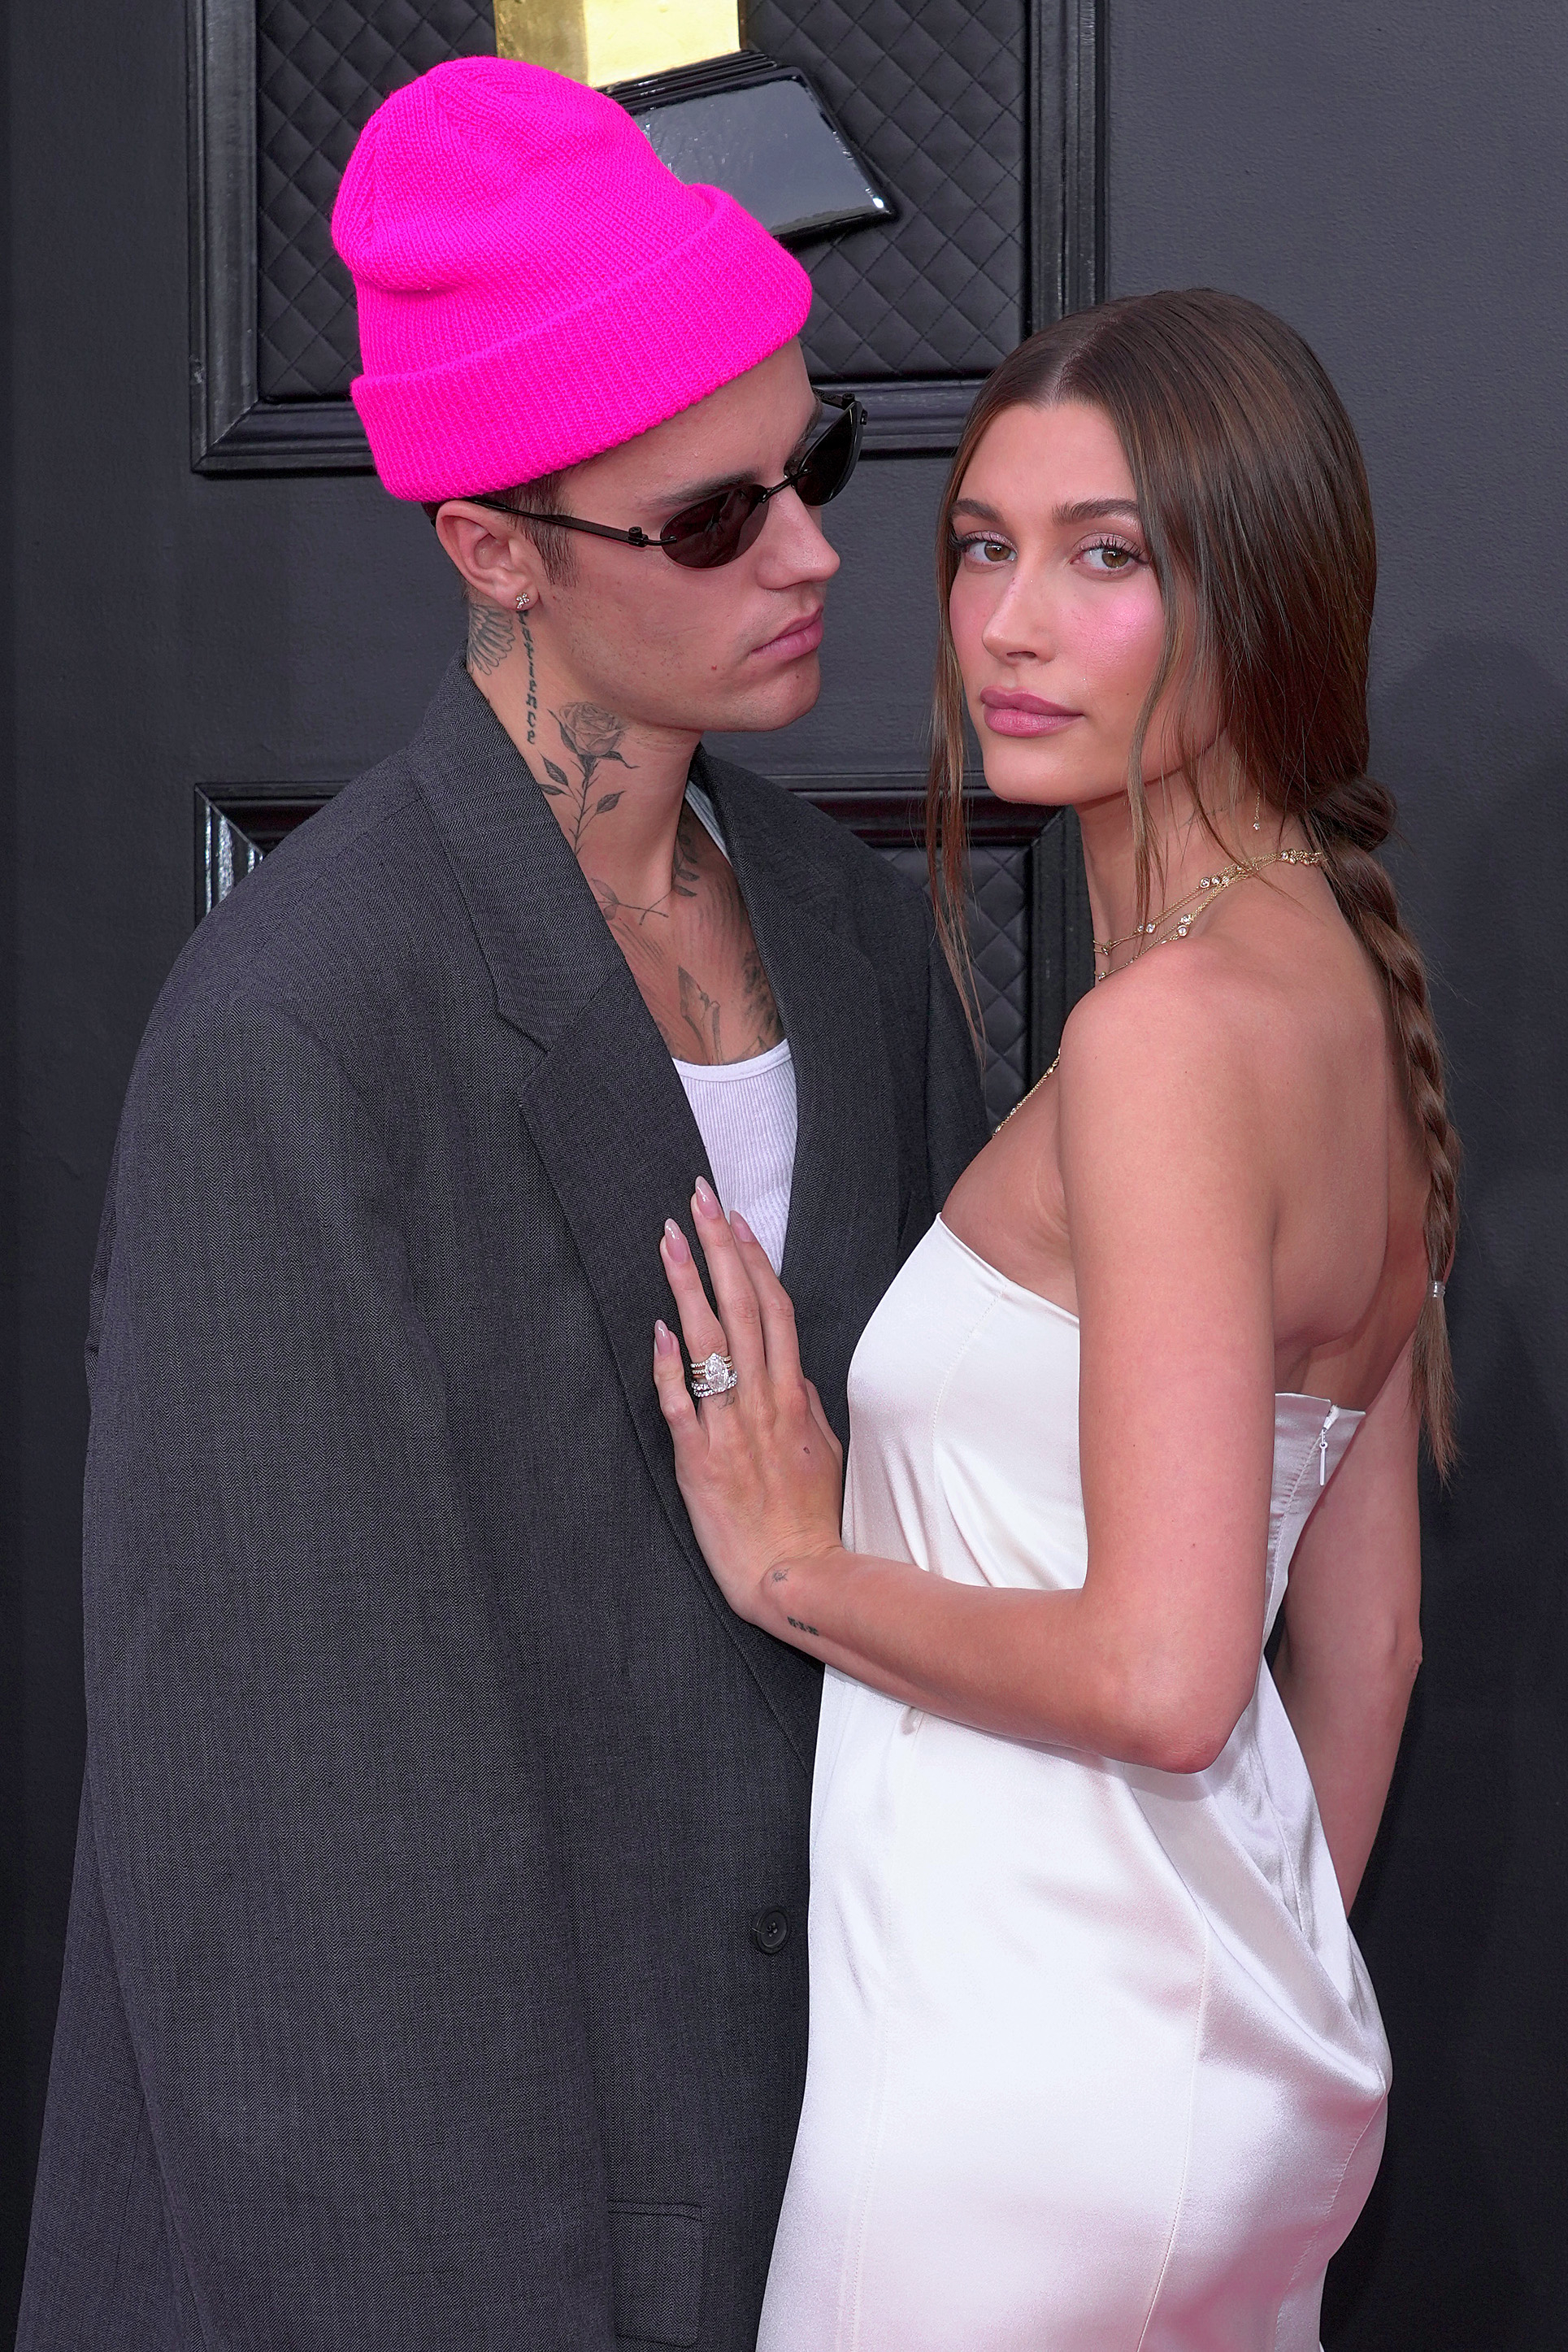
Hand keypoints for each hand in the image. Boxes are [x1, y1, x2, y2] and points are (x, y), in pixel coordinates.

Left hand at [654, 1180, 844, 1628]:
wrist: (794, 1577)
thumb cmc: (809, 1516)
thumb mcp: (822, 1449)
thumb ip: (804, 1402)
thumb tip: (790, 1366)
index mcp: (793, 1396)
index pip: (776, 1310)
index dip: (754, 1259)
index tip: (734, 1218)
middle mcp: (764, 1403)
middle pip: (745, 1309)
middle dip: (719, 1249)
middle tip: (697, 1199)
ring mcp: (732, 1430)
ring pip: (712, 1346)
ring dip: (689, 1287)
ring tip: (668, 1240)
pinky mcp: (701, 1463)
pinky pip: (684, 1407)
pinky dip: (671, 1367)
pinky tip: (658, 1329)